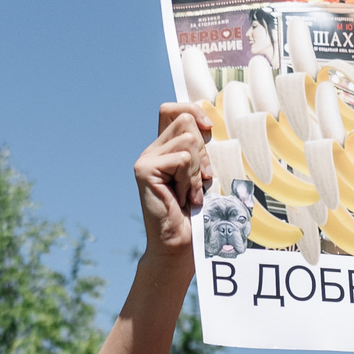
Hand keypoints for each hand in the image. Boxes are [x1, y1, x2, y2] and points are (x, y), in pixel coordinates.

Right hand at [137, 103, 210, 261]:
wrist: (181, 244)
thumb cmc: (197, 214)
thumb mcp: (203, 175)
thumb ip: (201, 150)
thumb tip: (209, 123)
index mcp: (164, 149)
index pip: (172, 109)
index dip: (192, 110)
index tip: (209, 129)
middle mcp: (152, 151)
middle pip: (184, 120)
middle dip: (203, 149)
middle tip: (201, 179)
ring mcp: (146, 159)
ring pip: (187, 140)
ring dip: (198, 170)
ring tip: (191, 192)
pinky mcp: (144, 170)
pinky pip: (182, 159)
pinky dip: (191, 180)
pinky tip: (184, 198)